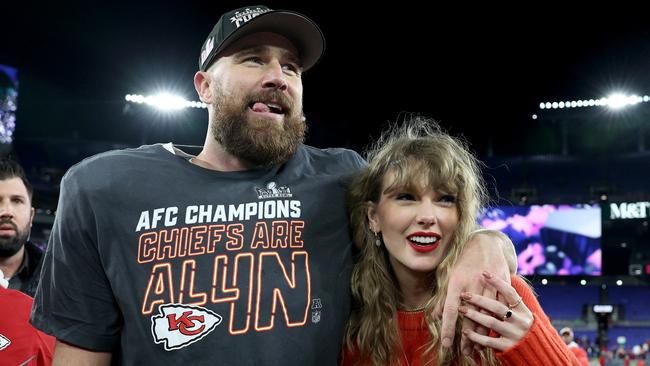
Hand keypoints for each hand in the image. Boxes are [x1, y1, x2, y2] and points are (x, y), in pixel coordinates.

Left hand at [436, 231, 511, 353]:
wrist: (487, 243)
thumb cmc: (464, 261)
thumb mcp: (450, 276)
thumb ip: (444, 298)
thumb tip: (436, 317)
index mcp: (457, 282)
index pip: (451, 310)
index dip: (448, 328)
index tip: (447, 344)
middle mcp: (472, 284)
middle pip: (470, 316)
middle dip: (468, 336)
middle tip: (465, 352)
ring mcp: (489, 284)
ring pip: (487, 314)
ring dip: (482, 333)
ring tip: (478, 348)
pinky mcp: (502, 284)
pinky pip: (500, 307)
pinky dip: (497, 321)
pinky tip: (493, 333)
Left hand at [458, 272, 532, 350]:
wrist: (536, 352)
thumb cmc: (520, 327)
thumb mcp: (520, 314)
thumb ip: (508, 303)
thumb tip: (491, 283)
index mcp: (524, 310)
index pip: (510, 292)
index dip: (497, 282)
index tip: (484, 272)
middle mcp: (521, 321)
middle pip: (497, 307)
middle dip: (479, 300)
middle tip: (464, 295)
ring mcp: (514, 335)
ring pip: (491, 322)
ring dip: (474, 315)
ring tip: (461, 310)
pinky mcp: (508, 347)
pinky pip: (488, 341)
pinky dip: (475, 336)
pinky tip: (465, 332)